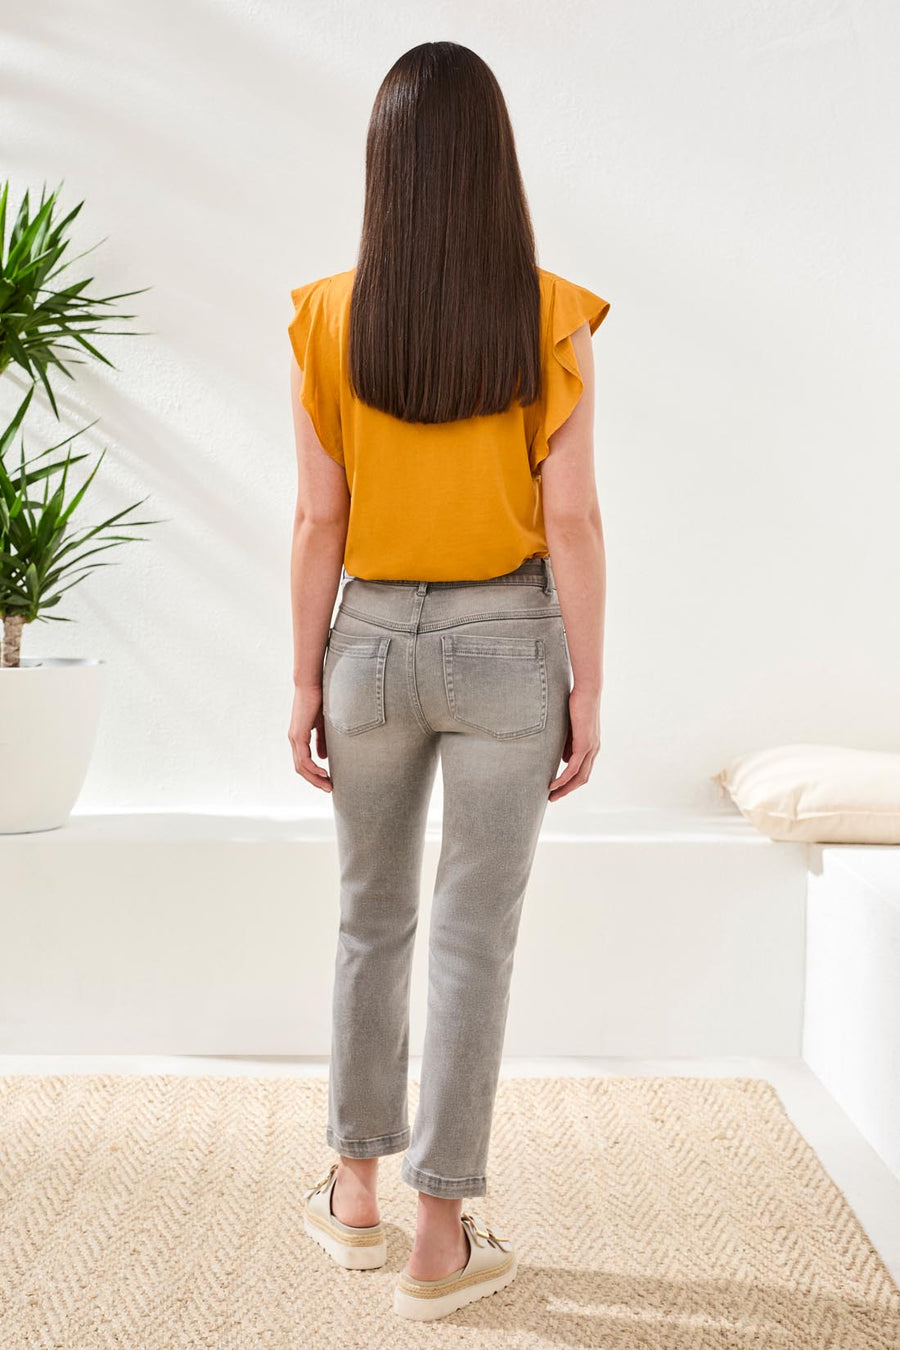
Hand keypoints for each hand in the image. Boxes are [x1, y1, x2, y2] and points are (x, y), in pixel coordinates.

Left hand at [289, 684, 332, 791]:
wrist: (311, 684)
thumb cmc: (318, 700)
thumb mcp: (323, 725)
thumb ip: (322, 741)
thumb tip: (323, 757)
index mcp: (299, 737)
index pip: (304, 762)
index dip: (315, 774)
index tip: (329, 780)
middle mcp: (294, 740)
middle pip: (301, 769)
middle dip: (315, 781)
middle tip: (330, 789)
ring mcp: (295, 738)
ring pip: (301, 767)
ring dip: (315, 778)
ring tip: (328, 785)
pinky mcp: (298, 735)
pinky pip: (304, 759)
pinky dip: (313, 769)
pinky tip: (324, 773)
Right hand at [548, 685, 600, 800]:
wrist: (588, 691)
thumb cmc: (577, 705)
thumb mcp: (570, 729)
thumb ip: (568, 744)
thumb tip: (564, 760)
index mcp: (591, 747)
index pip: (582, 771)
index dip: (570, 782)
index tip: (557, 789)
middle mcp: (594, 751)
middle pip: (582, 779)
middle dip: (567, 791)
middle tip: (553, 798)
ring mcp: (590, 749)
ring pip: (579, 777)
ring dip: (565, 788)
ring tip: (551, 796)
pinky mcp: (584, 745)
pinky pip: (573, 767)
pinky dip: (563, 778)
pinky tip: (553, 784)